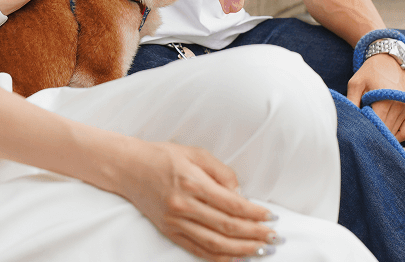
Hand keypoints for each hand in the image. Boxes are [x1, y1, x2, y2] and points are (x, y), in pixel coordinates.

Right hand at [118, 141, 278, 260]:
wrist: (129, 168)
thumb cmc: (163, 156)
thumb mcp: (195, 153)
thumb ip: (220, 171)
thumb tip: (239, 193)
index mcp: (192, 182)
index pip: (232, 204)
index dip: (255, 214)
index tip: (271, 217)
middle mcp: (184, 205)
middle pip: (227, 227)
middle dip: (255, 235)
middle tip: (275, 238)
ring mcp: (176, 222)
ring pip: (215, 244)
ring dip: (242, 250)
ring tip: (262, 251)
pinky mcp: (170, 232)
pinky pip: (199, 250)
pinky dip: (220, 258)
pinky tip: (236, 258)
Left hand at [347, 53, 404, 141]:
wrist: (387, 61)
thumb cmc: (369, 73)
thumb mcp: (355, 84)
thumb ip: (352, 102)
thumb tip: (350, 120)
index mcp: (384, 100)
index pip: (376, 125)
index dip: (366, 127)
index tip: (358, 125)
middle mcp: (399, 106)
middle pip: (385, 130)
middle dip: (374, 130)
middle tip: (364, 125)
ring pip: (394, 133)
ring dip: (384, 132)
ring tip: (374, 122)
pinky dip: (396, 135)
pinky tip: (386, 131)